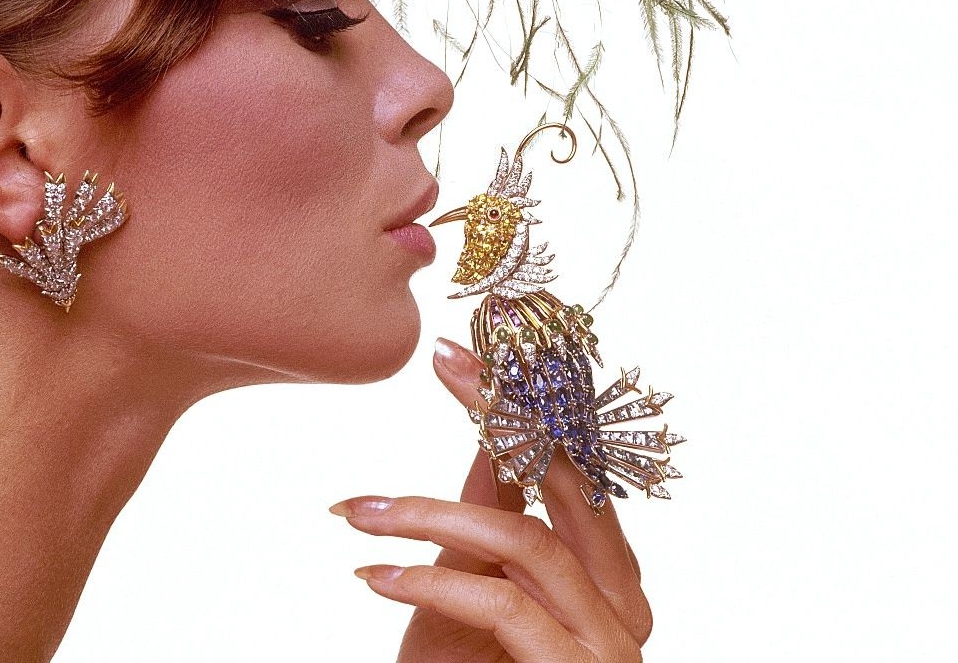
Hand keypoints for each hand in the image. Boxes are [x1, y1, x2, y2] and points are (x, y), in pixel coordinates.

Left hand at [328, 337, 651, 661]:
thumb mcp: (477, 587)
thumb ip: (493, 513)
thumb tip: (492, 429)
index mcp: (608, 569)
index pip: (569, 465)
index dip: (521, 404)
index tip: (468, 355)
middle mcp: (626, 599)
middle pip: (564, 481)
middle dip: (499, 413)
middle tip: (442, 364)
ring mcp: (610, 643)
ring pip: (526, 542)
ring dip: (432, 516)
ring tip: (362, 513)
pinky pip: (503, 605)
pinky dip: (433, 582)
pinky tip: (376, 576)